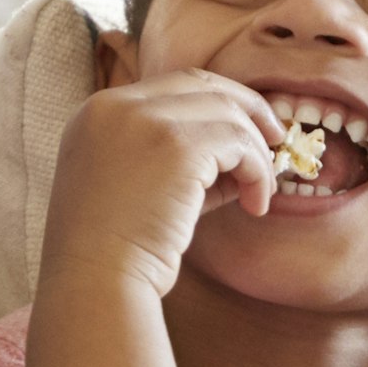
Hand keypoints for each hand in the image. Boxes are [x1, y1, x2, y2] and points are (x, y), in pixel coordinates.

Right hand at [43, 71, 279, 297]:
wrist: (93, 281)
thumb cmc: (115, 251)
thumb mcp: (140, 189)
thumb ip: (182, 163)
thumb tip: (244, 156)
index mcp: (97, 114)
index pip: (171, 87)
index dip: (216, 105)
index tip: (245, 133)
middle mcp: (115, 106)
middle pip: (202, 85)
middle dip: (247, 111)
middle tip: (274, 144)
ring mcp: (144, 119)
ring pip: (227, 112)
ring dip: (256, 152)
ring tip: (261, 192)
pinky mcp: (176, 145)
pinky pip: (239, 142)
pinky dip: (257, 171)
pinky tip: (256, 205)